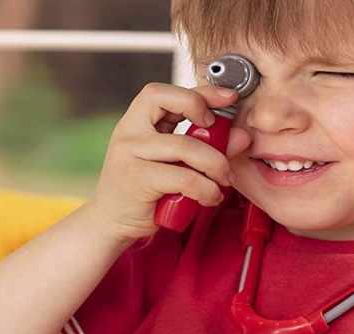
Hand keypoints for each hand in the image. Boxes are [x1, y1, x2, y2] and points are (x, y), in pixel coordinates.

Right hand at [86, 83, 252, 240]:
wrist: (111, 222)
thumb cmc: (144, 191)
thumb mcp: (176, 163)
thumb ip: (206, 145)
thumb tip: (242, 135)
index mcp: (136, 121)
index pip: (165, 92)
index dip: (199, 91)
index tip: (228, 98)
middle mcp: (129, 132)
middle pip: (173, 105)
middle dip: (206, 116)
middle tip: (223, 144)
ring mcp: (130, 154)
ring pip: (186, 146)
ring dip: (215, 164)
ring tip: (223, 180)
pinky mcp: (138, 179)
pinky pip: (184, 177)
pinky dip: (206, 189)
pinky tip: (210, 197)